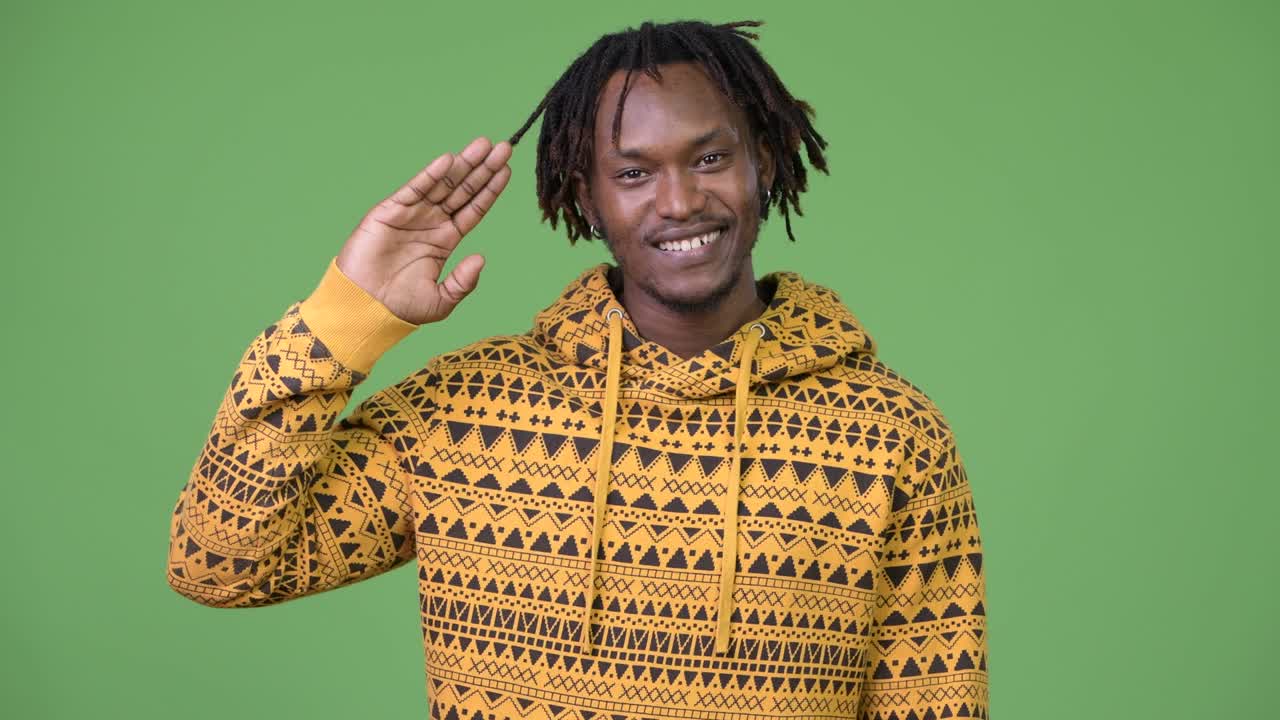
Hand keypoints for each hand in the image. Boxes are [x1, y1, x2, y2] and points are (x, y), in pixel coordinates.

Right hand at [335, 136, 512, 324]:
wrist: (364, 308)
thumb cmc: (400, 308)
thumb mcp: (441, 300)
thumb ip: (463, 282)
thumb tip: (481, 258)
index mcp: (445, 240)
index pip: (473, 209)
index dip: (490, 190)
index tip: (507, 171)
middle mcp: (431, 223)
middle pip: (463, 190)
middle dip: (483, 169)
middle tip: (503, 148)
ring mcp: (411, 215)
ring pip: (443, 184)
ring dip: (463, 164)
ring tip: (485, 145)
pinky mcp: (390, 211)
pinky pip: (414, 188)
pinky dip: (431, 174)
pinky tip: (449, 160)